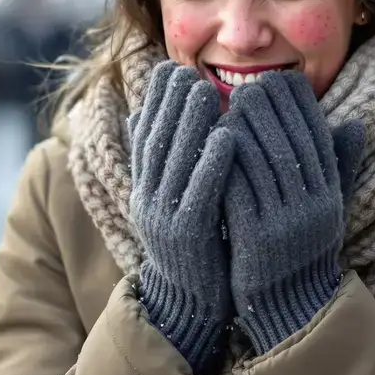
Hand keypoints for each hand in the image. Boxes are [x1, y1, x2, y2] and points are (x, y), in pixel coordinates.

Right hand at [129, 61, 235, 374]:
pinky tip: (228, 138)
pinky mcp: (186, 238)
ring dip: (189, 123)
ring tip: (205, 91)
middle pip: (155, 141)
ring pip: (173, 162)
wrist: (190, 305)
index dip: (156, 100)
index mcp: (145, 187)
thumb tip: (146, 118)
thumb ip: (167, 162)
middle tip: (186, 70)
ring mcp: (162, 219)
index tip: (170, 69)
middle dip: (170, 103)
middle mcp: (147, 199)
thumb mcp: (174, 199)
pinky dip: (211, 163)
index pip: (145, 134)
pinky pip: (198, 194)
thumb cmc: (194, 245)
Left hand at [219, 70, 364, 354]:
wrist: (293, 306)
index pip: (318, 138)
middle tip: (251, 85)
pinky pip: (242, 193)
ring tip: (230, 105)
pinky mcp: (258, 240)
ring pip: (267, 164)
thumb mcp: (330, 207)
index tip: (280, 81)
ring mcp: (287, 224)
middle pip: (293, 145)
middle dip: (272, 111)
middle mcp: (314, 206)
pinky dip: (229, 165)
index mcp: (330, 194)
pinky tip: (214, 145)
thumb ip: (339, 166)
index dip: (300, 106)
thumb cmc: (306, 249)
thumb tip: (354, 123)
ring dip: (248, 129)